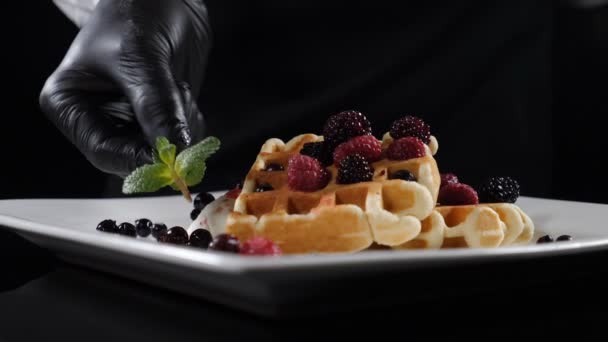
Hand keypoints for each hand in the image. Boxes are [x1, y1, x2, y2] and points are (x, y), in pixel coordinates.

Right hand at [40, 0, 210, 176]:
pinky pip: (181, 138)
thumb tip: (173, 149)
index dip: (139, 160)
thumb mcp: (140, 57)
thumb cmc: (133, 14)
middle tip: (180, 106)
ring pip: (163, 151)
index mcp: (71, 106)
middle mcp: (99, 120)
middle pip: (135, 157)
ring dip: (181, 127)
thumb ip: (156, 105)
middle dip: (165, 140)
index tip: (172, 156)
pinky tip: (182, 91)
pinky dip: (190, 122)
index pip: (103, 152)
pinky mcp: (159, 118)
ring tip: (177, 87)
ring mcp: (131, 121)